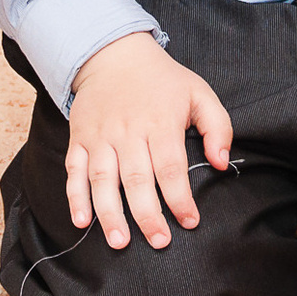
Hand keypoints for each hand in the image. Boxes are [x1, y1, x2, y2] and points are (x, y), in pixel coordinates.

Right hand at [65, 33, 233, 250]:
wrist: (114, 53)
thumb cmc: (162, 80)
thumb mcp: (199, 93)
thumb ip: (218, 127)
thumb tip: (222, 163)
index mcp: (160, 122)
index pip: (171, 167)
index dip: (180, 198)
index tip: (189, 221)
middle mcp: (128, 131)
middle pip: (136, 179)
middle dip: (147, 215)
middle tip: (159, 242)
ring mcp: (101, 137)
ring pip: (103, 180)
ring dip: (110, 214)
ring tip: (120, 241)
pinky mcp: (80, 139)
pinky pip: (74, 171)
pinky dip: (75, 197)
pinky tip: (81, 222)